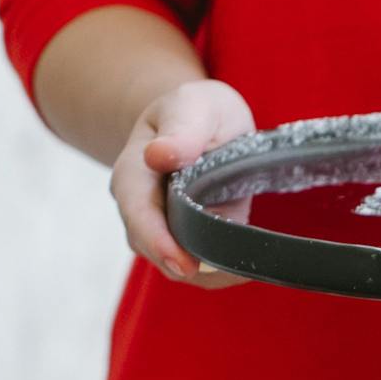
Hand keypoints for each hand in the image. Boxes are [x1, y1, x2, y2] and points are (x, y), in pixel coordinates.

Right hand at [109, 79, 254, 287]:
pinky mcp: (189, 241)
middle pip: (154, 248)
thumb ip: (180, 129)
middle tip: (230, 272)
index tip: (184, 264)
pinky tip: (246, 265)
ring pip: (176, 265)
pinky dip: (221, 271)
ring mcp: (162, 229)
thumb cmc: (195, 112)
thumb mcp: (192, 107)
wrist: (203, 123)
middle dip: (187, 265)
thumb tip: (159, 155)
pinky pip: (199, 268)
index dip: (158, 242)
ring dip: (208, 271)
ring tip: (244, 267)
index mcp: (134, 174)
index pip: (139, 214)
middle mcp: (141, 208)